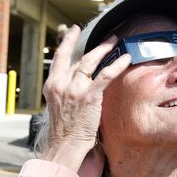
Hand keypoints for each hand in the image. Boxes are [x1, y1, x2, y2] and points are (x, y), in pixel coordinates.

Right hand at [40, 26, 130, 170]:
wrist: (64, 145)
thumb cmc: (64, 130)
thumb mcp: (58, 105)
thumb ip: (65, 91)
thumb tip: (77, 81)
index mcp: (51, 85)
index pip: (59, 59)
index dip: (66, 43)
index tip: (72, 31)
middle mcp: (60, 84)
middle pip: (77, 57)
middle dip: (92, 44)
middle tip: (105, 36)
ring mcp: (74, 89)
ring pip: (90, 61)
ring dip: (104, 49)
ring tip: (115, 41)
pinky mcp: (88, 97)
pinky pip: (105, 75)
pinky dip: (116, 65)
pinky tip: (125, 58)